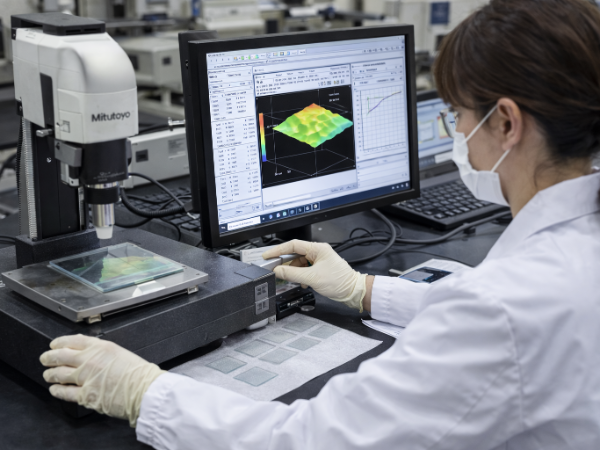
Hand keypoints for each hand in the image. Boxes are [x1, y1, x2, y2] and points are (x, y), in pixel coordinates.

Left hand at [40, 335, 164, 426]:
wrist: (144, 389)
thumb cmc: (138, 373)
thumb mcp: (120, 352)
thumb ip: (102, 352)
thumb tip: (90, 355)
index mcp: (100, 347)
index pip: (73, 340)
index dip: (60, 342)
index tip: (55, 344)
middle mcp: (89, 360)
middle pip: (61, 356)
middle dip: (49, 357)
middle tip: (45, 358)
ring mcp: (85, 378)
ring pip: (58, 374)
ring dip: (51, 374)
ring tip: (48, 374)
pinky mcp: (85, 395)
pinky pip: (65, 392)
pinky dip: (57, 391)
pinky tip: (55, 389)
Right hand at [262, 240, 367, 311]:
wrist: (353, 291)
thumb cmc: (339, 281)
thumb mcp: (312, 278)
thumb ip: (293, 273)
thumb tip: (278, 270)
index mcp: (317, 248)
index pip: (292, 245)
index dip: (278, 250)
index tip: (267, 256)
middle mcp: (318, 252)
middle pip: (295, 254)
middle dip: (285, 262)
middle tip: (274, 269)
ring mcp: (319, 260)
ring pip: (299, 262)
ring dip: (293, 271)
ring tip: (290, 278)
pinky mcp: (320, 268)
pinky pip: (305, 269)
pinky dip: (300, 275)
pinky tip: (301, 282)